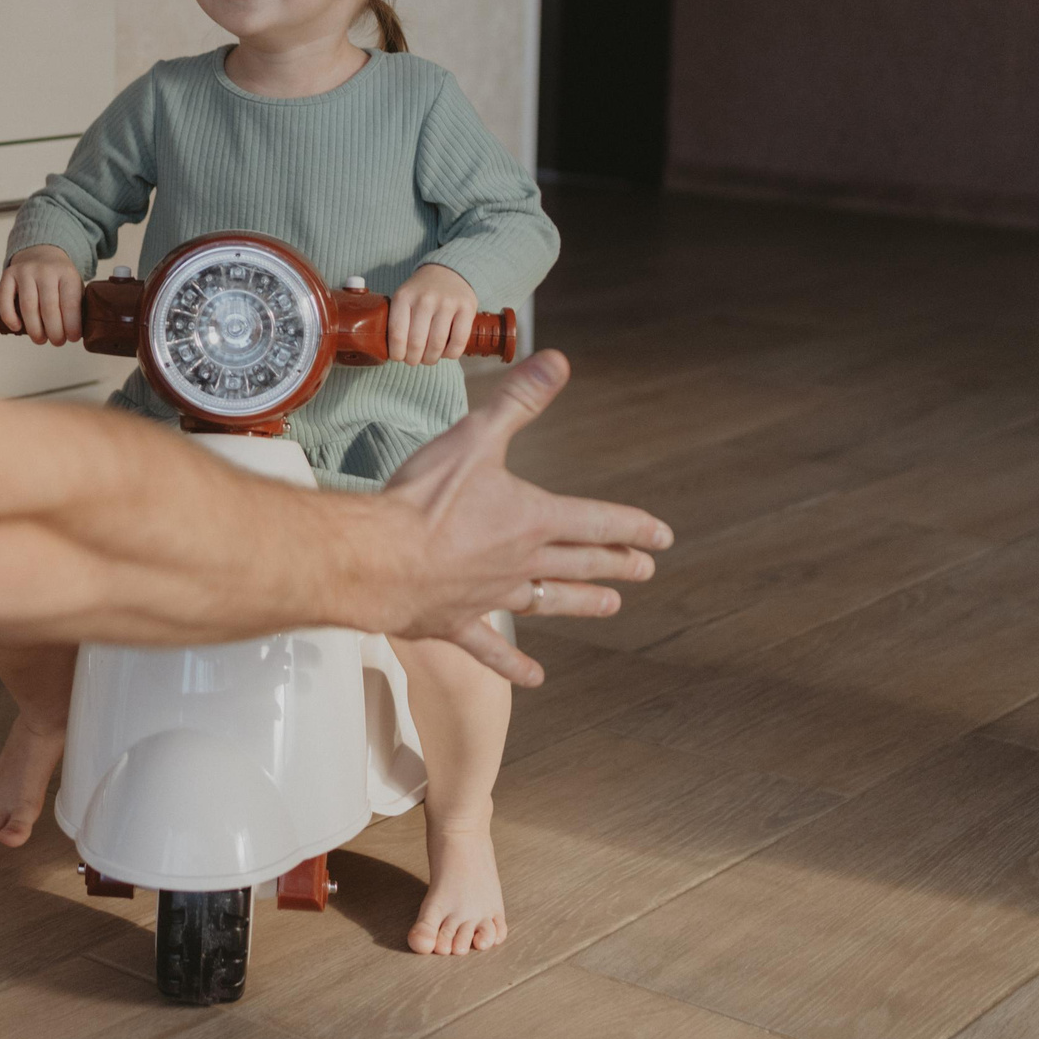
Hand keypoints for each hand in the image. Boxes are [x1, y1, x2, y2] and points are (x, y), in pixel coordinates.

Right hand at [0, 245, 82, 344]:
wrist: (41, 252)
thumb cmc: (59, 278)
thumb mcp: (74, 285)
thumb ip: (76, 306)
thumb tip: (75, 334)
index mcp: (67, 274)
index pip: (70, 304)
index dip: (71, 325)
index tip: (72, 338)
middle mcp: (46, 270)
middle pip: (49, 308)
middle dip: (54, 331)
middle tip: (57, 342)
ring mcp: (25, 271)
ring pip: (28, 306)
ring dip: (34, 329)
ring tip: (40, 339)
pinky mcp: (8, 274)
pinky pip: (4, 298)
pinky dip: (9, 317)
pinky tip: (17, 327)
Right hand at [379, 350, 671, 685]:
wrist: (376, 559)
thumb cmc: (422, 500)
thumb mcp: (475, 436)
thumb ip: (519, 401)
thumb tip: (557, 362)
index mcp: (531, 519)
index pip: (596, 521)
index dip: (632, 525)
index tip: (662, 535)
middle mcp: (520, 563)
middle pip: (580, 564)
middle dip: (616, 564)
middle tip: (645, 570)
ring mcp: (490, 597)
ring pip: (548, 603)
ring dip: (581, 604)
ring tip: (610, 607)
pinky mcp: (455, 623)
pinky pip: (491, 649)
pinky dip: (513, 664)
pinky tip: (534, 677)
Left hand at [389, 263, 479, 363]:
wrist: (448, 270)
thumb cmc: (421, 292)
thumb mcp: (404, 297)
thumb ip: (398, 320)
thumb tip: (395, 353)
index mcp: (404, 296)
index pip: (397, 335)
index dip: (397, 353)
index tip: (399, 357)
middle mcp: (425, 299)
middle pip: (416, 343)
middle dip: (413, 359)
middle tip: (414, 360)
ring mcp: (447, 302)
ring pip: (437, 345)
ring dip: (431, 359)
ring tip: (428, 358)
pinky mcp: (467, 308)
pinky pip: (458, 342)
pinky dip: (451, 354)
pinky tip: (446, 352)